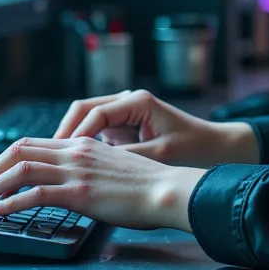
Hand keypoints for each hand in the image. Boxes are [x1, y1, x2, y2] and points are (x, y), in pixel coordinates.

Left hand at [0, 135, 202, 230]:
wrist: (168, 190)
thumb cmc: (147, 186)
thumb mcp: (112, 170)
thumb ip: (88, 172)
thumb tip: (70, 187)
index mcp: (82, 144)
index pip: (32, 144)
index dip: (4, 158)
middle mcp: (75, 151)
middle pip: (18, 151)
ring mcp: (76, 169)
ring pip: (20, 169)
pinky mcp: (78, 191)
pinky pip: (33, 193)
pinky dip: (8, 203)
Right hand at [53, 88, 258, 167]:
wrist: (220, 149)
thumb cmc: (196, 149)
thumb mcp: (161, 154)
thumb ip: (129, 157)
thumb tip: (95, 167)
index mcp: (137, 102)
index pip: (94, 113)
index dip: (74, 134)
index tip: (62, 154)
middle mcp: (128, 103)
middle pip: (83, 111)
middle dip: (64, 133)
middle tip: (49, 157)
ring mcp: (126, 115)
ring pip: (86, 121)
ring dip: (70, 140)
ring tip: (55, 162)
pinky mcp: (126, 130)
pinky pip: (96, 134)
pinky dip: (82, 147)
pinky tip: (74, 166)